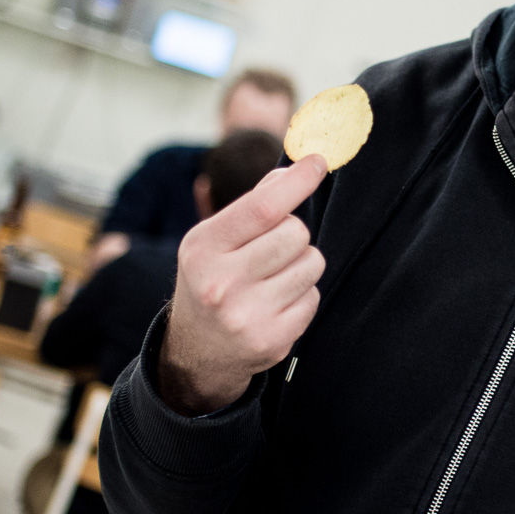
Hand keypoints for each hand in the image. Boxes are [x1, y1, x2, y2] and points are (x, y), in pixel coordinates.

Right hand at [158, 156, 327, 413]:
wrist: (196, 350)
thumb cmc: (211, 279)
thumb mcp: (214, 239)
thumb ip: (254, 203)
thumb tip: (296, 170)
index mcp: (203, 248)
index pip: (263, 207)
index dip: (297, 182)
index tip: (318, 162)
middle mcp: (221, 283)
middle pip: (296, 234)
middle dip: (294, 234)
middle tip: (273, 249)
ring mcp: (247, 316)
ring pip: (312, 263)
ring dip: (302, 263)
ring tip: (274, 277)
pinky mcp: (272, 340)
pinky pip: (313, 297)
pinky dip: (302, 295)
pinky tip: (277, 303)